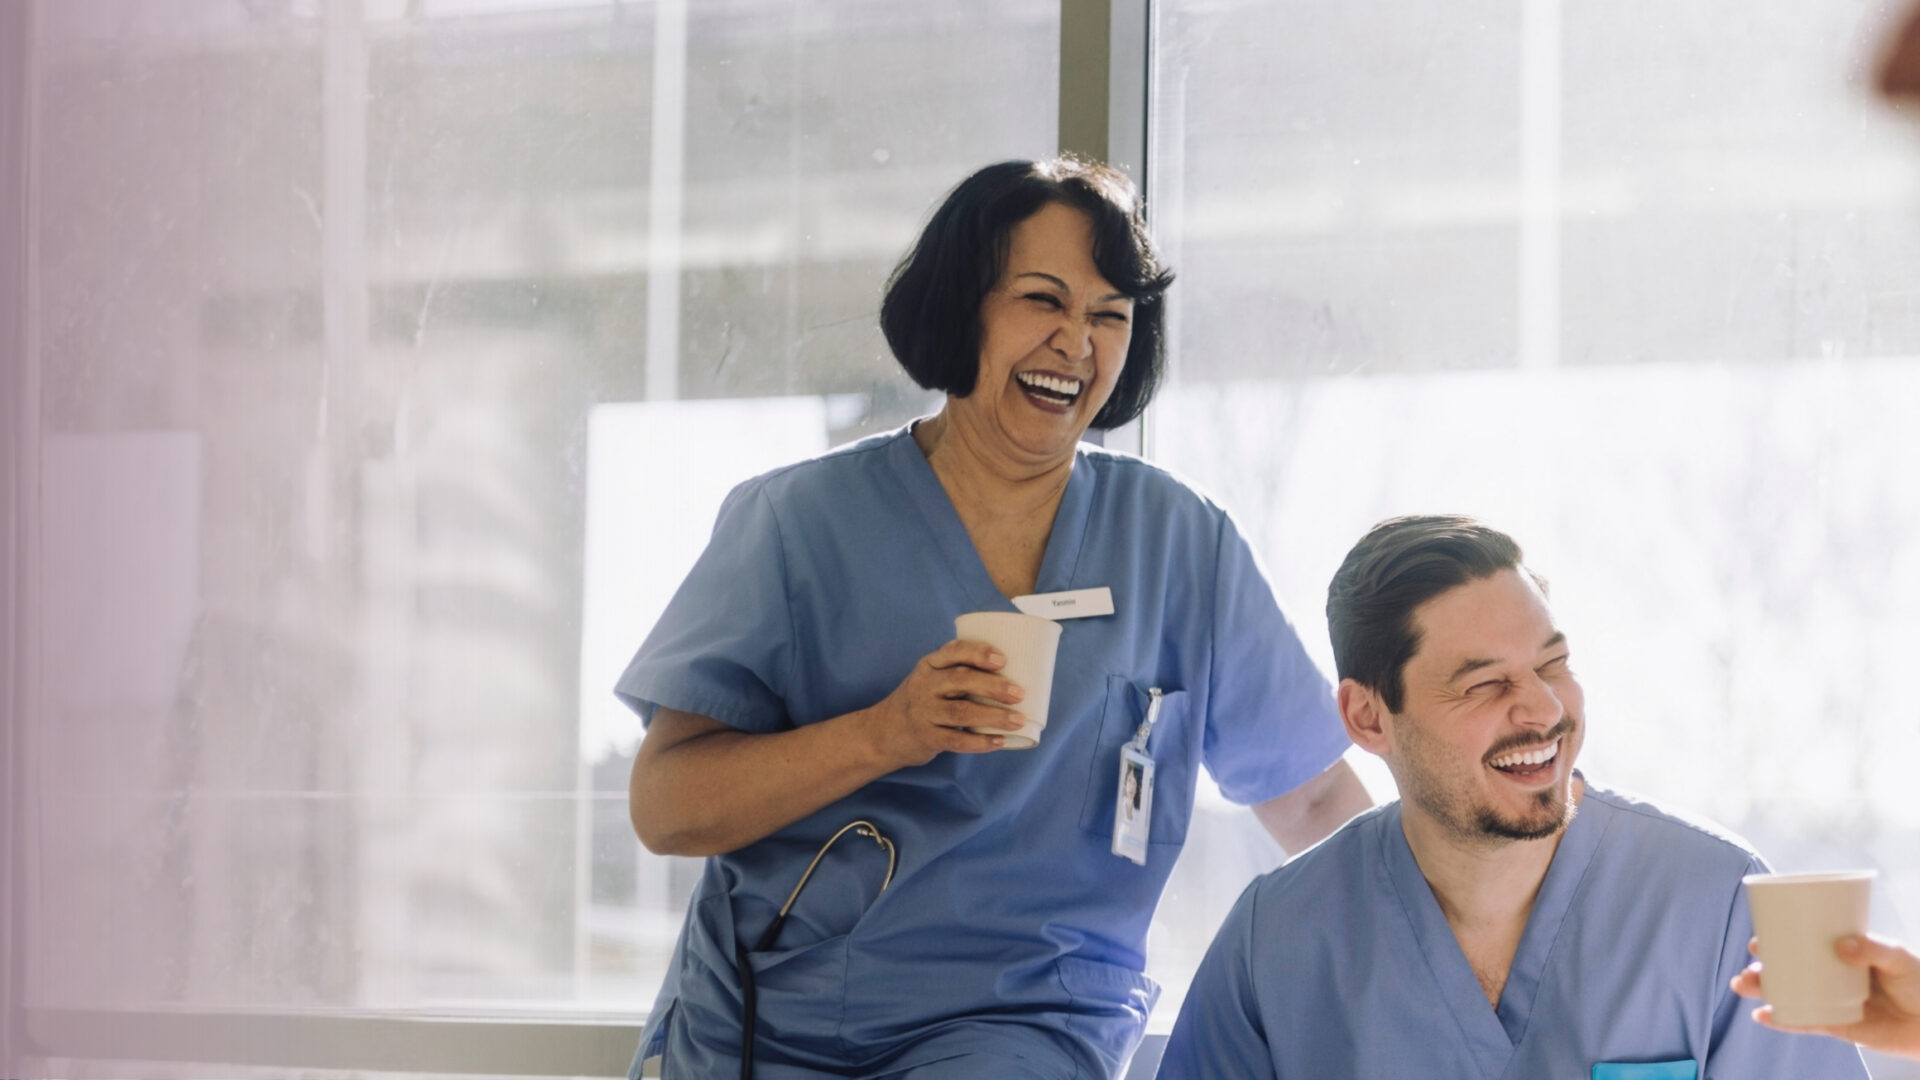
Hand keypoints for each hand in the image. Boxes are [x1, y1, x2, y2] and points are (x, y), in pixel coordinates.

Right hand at [862, 639, 1027, 768]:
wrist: (883, 732)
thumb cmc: (922, 700)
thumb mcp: (930, 678)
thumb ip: (959, 672)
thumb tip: (1015, 672)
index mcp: (929, 665)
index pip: (953, 651)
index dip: (978, 653)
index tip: (1002, 659)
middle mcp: (924, 685)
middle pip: (960, 681)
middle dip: (993, 686)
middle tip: (1020, 693)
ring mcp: (924, 712)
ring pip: (961, 712)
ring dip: (993, 716)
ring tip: (1018, 720)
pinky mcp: (926, 737)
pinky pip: (956, 740)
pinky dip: (980, 742)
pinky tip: (1000, 741)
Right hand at [1732, 933, 1919, 1059]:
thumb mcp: (1899, 957)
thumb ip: (1872, 948)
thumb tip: (1840, 945)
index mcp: (1843, 952)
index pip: (1804, 942)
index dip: (1778, 939)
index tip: (1758, 938)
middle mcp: (1831, 975)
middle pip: (1789, 968)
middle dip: (1762, 966)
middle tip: (1749, 964)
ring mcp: (1831, 999)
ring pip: (1789, 994)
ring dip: (1763, 991)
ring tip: (1744, 987)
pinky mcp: (1836, 1024)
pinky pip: (1803, 1022)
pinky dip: (1782, 1020)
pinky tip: (1763, 1016)